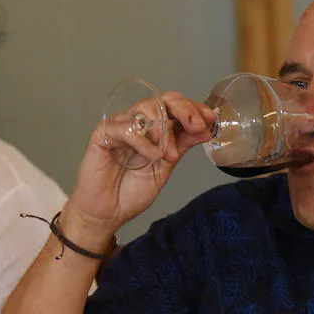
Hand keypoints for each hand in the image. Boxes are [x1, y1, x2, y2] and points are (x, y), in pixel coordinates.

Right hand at [64, 90, 216, 243]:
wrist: (107, 213)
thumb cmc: (131, 191)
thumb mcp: (165, 167)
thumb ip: (182, 145)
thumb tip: (206, 129)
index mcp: (154, 129)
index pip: (175, 106)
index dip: (194, 109)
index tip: (211, 119)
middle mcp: (137, 123)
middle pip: (162, 100)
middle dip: (184, 109)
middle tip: (196, 126)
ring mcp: (120, 126)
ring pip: (145, 108)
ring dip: (164, 129)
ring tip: (168, 154)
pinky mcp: (103, 134)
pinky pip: (126, 128)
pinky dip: (144, 142)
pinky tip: (152, 156)